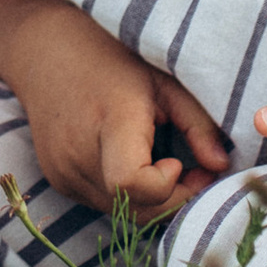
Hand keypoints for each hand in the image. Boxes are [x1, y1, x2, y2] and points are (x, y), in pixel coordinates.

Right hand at [1, 2, 230, 218]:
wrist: (46, 52)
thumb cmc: (113, 59)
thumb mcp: (164, 80)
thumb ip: (197, 124)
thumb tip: (221, 166)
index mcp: (109, 123)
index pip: (131, 184)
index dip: (167, 186)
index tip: (179, 161)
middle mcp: (79, 155)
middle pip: (134, 209)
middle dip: (173, 200)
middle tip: (192, 171)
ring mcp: (63, 173)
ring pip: (121, 213)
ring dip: (151, 201)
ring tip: (165, 164)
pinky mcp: (58, 181)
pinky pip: (103, 204)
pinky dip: (128, 196)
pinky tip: (134, 163)